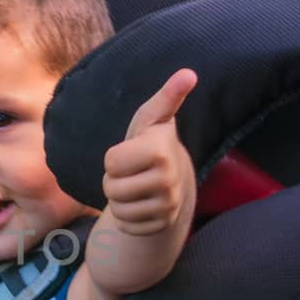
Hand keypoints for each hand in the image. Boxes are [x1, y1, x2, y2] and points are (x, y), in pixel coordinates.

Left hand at [100, 69, 196, 235]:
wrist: (171, 178)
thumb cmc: (151, 142)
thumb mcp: (153, 118)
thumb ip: (167, 96)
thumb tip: (189, 73)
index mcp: (161, 151)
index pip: (111, 162)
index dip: (114, 157)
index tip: (130, 152)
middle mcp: (169, 180)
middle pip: (111, 188)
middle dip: (113, 180)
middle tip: (131, 172)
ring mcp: (168, 206)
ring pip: (117, 209)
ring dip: (118, 199)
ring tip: (134, 186)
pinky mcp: (161, 225)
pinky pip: (125, 226)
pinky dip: (125, 217)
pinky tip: (139, 204)